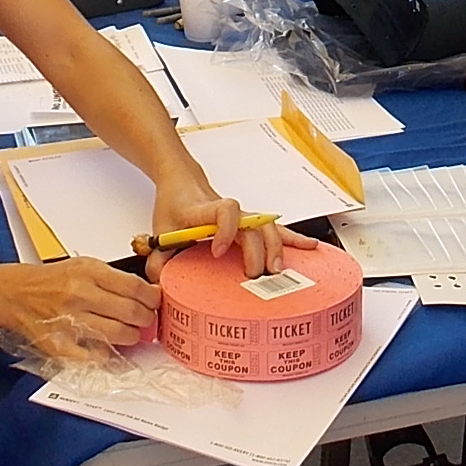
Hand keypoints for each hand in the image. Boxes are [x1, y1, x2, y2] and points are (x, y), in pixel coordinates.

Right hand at [0, 258, 159, 352]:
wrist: (16, 293)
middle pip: (131, 312)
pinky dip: (105, 355)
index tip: (156, 302)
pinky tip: (108, 349)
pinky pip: (92, 356)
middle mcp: (80, 294)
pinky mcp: (60, 343)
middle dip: (146, 319)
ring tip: (131, 333)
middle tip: (147, 320)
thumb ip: (114, 278)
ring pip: (117, 334)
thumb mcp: (84, 266)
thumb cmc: (52, 280)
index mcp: (89, 272)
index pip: (135, 287)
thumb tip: (148, 293)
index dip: (152, 298)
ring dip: (132, 337)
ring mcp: (70, 321)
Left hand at [149, 167, 315, 277]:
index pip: (223, 210)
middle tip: (253, 275)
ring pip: (268, 226)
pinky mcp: (250, 222)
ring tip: (279, 269)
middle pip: (253, 224)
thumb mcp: (159, 231)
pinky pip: (275, 229)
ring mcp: (242, 216)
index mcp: (204, 211)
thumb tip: (160, 284)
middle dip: (257, 251)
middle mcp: (228, 212)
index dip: (225, 229)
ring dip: (277, 248)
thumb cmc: (174, 205)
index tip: (217, 250)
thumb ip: (157, 260)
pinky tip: (308, 247)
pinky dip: (292, 239)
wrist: (181, 181)